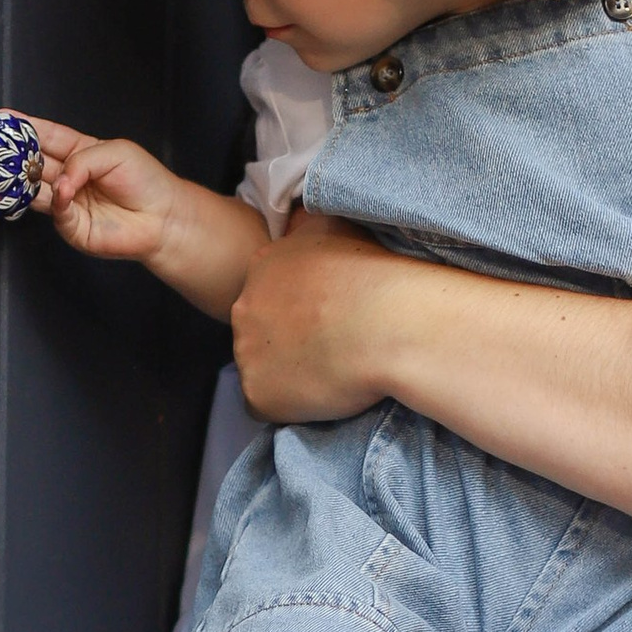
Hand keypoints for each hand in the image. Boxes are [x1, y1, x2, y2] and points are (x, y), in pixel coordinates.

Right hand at [21, 118, 192, 265]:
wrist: (163, 216)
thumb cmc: (145, 181)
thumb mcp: (115, 152)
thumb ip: (82, 160)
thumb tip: (60, 179)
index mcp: (80, 153)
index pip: (47, 138)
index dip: (26, 128)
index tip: (3, 119)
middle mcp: (69, 177)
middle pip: (34, 163)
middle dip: (14, 155)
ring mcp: (68, 202)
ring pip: (35, 189)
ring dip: (23, 180)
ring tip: (12, 169)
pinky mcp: (72, 226)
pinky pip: (56, 211)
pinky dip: (57, 200)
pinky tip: (63, 190)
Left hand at [228, 211, 419, 422]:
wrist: (387, 324)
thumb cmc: (370, 274)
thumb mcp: (333, 226)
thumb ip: (307, 228)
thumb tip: (299, 224)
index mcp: (261, 268)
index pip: (266, 294)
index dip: (297, 310)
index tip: (325, 317)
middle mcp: (243, 309)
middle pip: (257, 332)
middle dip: (286, 341)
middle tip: (328, 345)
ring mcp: (247, 354)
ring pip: (261, 371)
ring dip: (287, 375)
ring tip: (330, 371)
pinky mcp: (258, 395)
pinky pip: (267, 407)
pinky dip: (291, 407)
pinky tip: (322, 395)